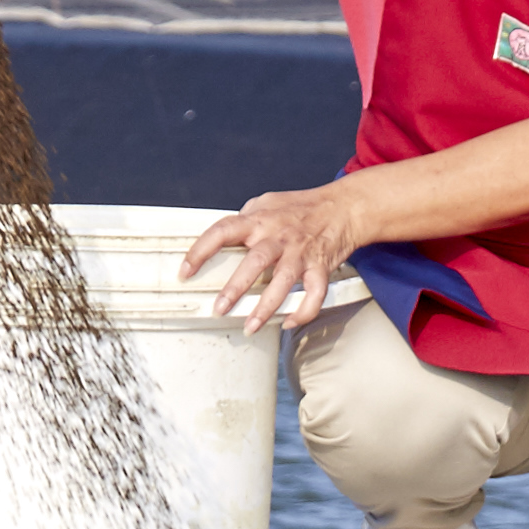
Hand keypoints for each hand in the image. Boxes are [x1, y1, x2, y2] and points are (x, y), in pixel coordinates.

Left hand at [184, 183, 359, 333]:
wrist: (343, 207)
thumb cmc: (302, 207)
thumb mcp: (267, 202)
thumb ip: (245, 218)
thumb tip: (224, 235)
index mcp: (259, 220)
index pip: (223, 231)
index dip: (201, 250)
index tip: (185, 270)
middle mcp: (279, 237)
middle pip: (254, 262)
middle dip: (235, 288)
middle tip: (219, 309)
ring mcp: (300, 253)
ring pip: (282, 282)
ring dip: (266, 307)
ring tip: (250, 326)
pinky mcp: (320, 267)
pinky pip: (313, 294)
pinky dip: (302, 312)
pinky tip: (288, 322)